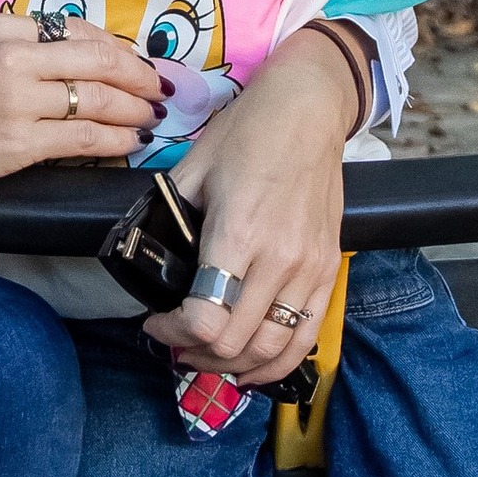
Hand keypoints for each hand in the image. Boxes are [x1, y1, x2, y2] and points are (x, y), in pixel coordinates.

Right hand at [0, 8, 160, 191]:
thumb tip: (35, 48)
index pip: (77, 30)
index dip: (115, 48)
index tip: (132, 61)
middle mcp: (14, 57)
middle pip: (99, 62)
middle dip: (138, 76)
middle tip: (159, 88)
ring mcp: (19, 100)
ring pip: (99, 100)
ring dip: (134, 109)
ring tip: (150, 117)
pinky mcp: (19, 143)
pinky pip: (84, 138)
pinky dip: (114, 140)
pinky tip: (128, 143)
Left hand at [140, 27, 362, 390]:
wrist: (308, 110)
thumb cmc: (247, 133)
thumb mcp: (192, 171)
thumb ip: (170, 221)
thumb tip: (149, 261)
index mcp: (238, 233)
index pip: (205, 318)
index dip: (171, 334)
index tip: (154, 323)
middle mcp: (279, 258)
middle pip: (235, 342)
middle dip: (195, 353)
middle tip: (174, 344)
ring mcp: (310, 268)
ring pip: (273, 349)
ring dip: (234, 365)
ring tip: (207, 357)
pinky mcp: (328, 270)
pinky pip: (307, 335)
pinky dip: (278, 361)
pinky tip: (253, 365)